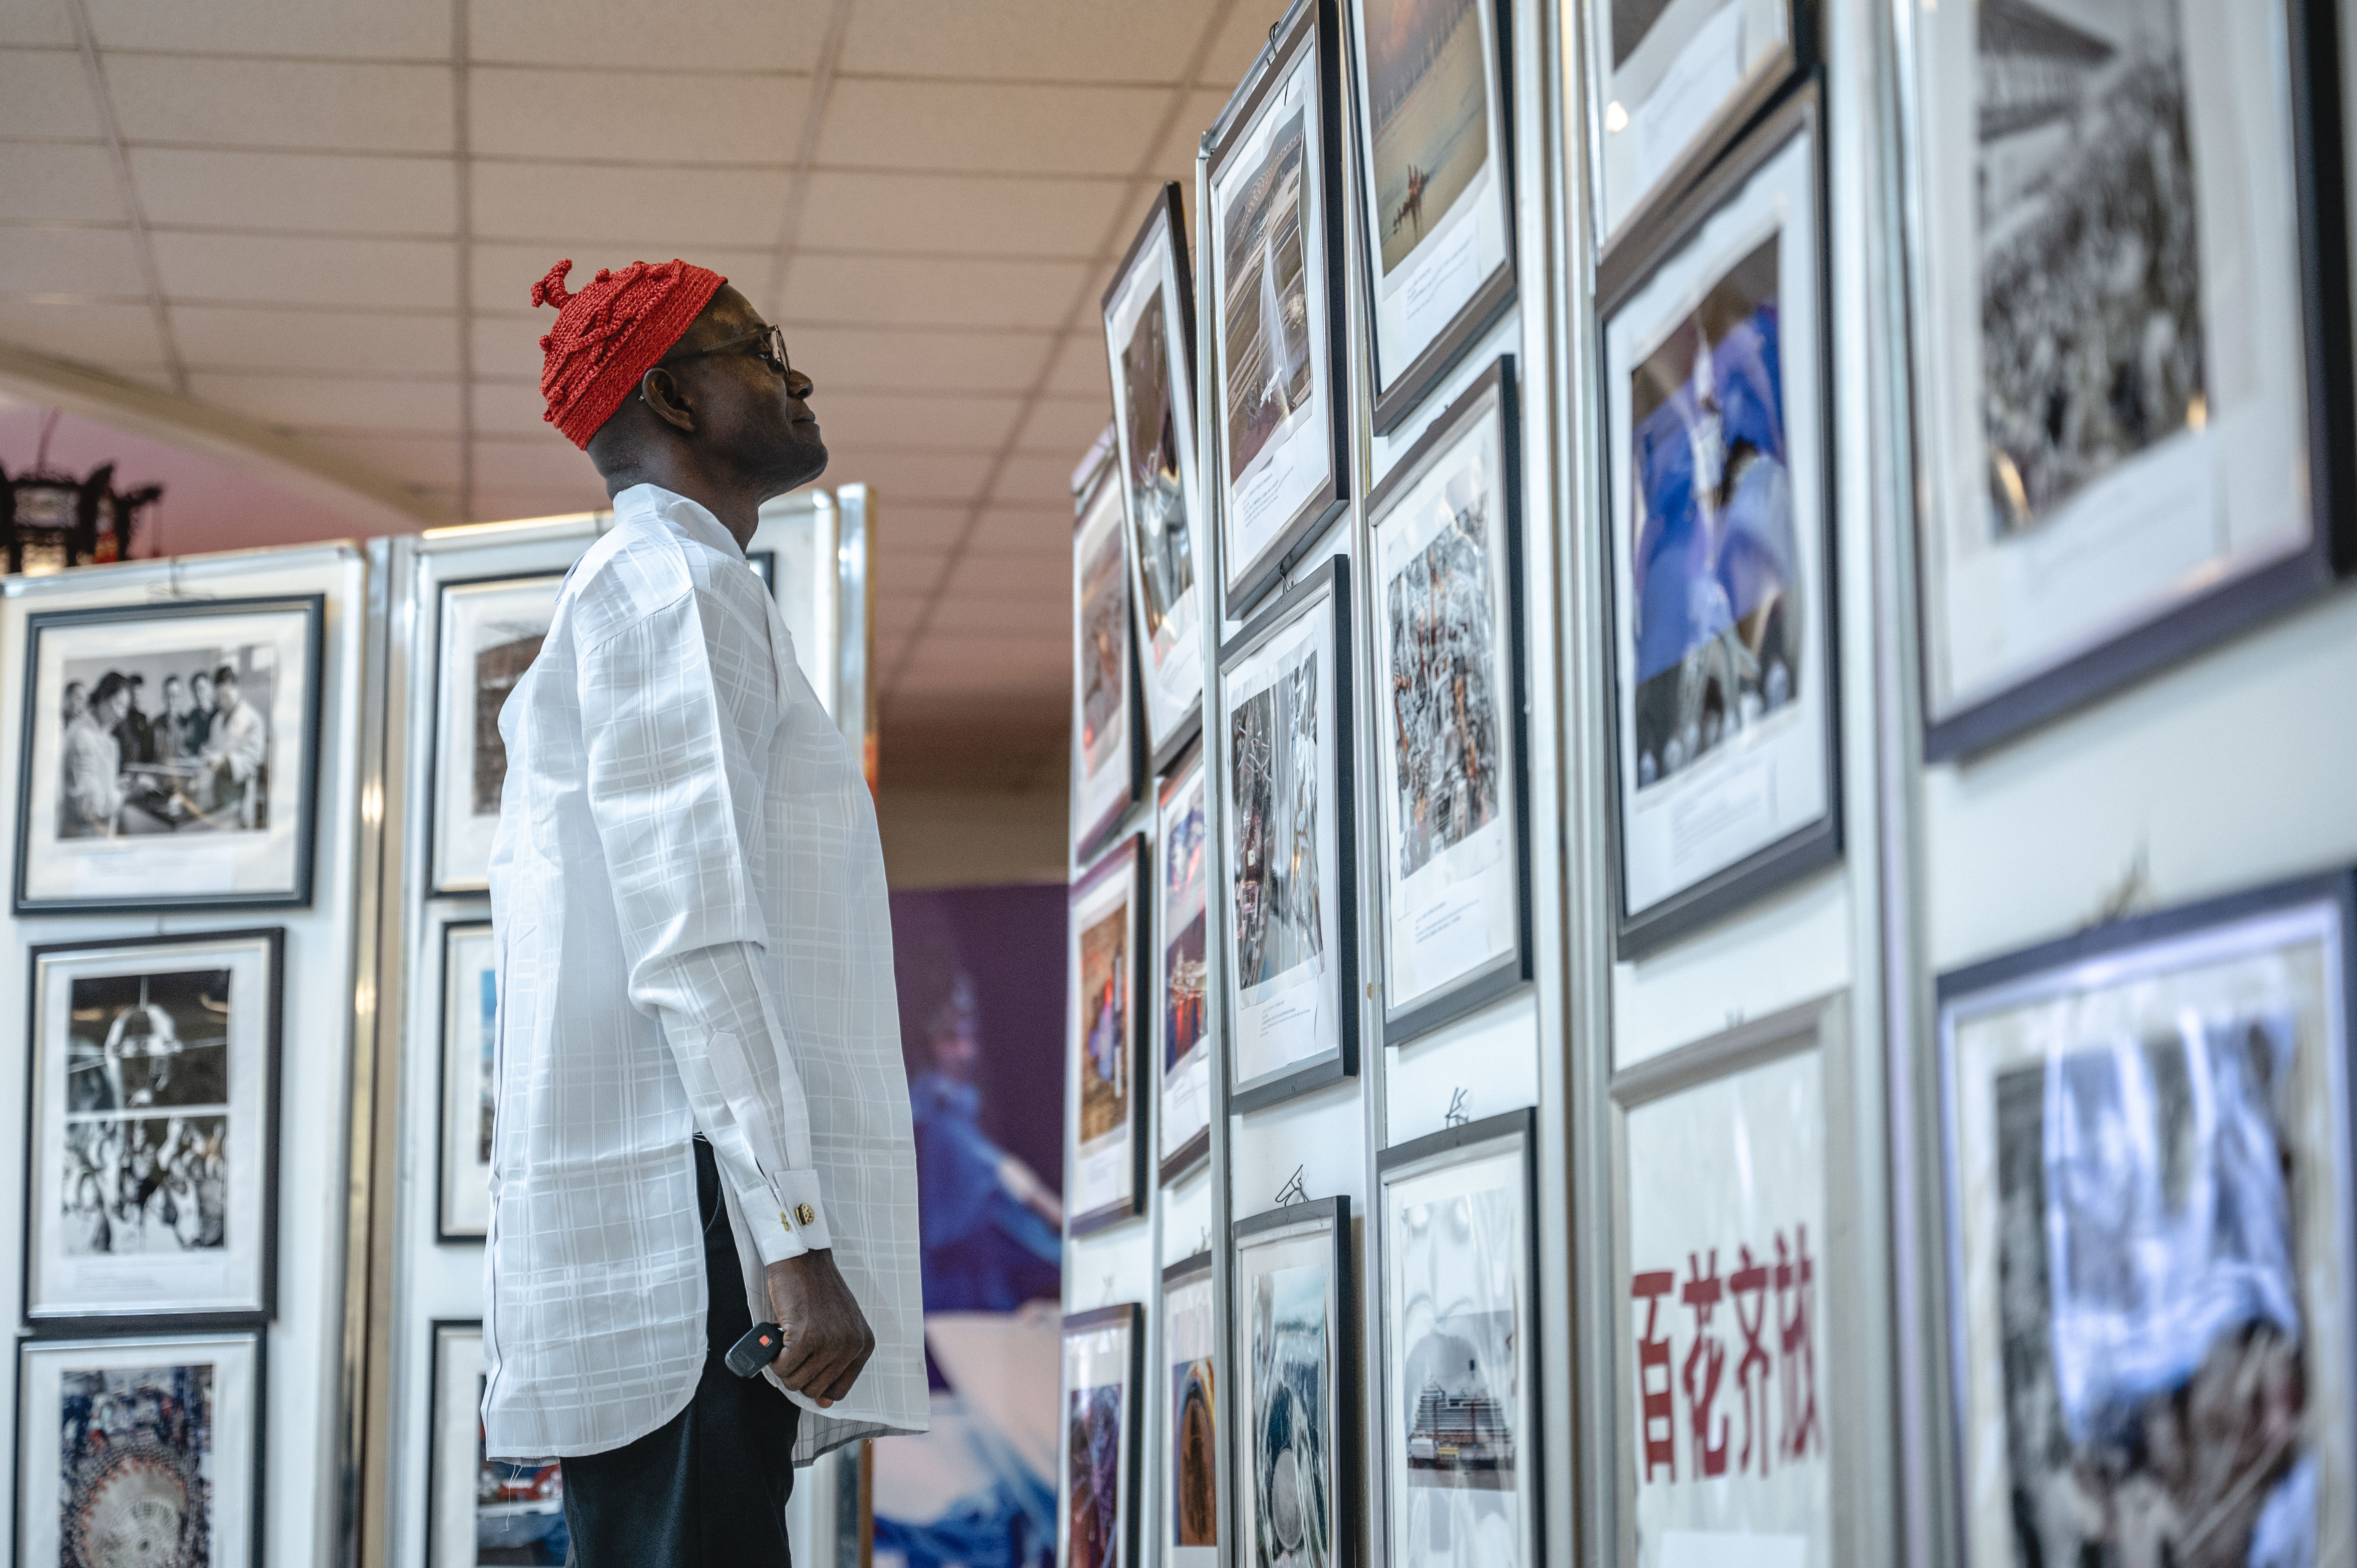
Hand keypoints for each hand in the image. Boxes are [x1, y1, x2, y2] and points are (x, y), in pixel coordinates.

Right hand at [762, 1249, 875, 1407]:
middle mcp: (851, 1346)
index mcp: (863, 1345)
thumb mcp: (840, 1326)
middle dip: (797, 1373)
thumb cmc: (817, 1292)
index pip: (838, 1391)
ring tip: (787, 1340)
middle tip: (793, 1348)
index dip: (816, 1383)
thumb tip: (823, 1402)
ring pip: (795, 1382)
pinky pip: (781, 1368)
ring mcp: (829, 1342)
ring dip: (784, 1365)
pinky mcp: (805, 1337)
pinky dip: (773, 1357)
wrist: (803, 1259)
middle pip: (814, 1389)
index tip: (807, 1365)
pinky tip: (779, 1336)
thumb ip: (836, 1361)